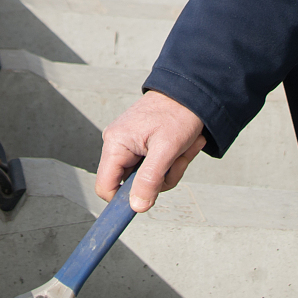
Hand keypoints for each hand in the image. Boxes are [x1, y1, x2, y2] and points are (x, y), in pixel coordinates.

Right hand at [96, 90, 206, 211]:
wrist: (192, 91)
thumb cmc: (178, 112)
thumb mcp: (166, 150)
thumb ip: (149, 179)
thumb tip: (136, 206)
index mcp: (115, 144)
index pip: (105, 186)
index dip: (123, 200)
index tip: (146, 203)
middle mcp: (118, 145)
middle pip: (132, 184)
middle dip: (160, 179)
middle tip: (177, 161)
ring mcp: (131, 145)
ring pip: (148, 177)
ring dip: (171, 169)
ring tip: (184, 148)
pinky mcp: (143, 144)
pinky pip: (155, 166)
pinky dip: (173, 161)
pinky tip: (184, 145)